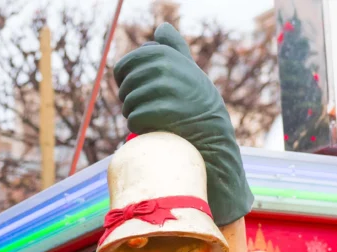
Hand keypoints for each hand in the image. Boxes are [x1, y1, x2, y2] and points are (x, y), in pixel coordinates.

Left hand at [113, 23, 252, 226]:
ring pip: (127, 104)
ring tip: (158, 118)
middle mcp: (165, 66)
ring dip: (136, 115)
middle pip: (124, 87)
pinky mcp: (162, 110)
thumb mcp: (188, 71)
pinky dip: (141, 128)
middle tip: (151, 108)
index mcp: (165, 54)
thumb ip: (174, 49)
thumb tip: (161, 28)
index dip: (126, 83)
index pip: (124, 66)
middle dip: (131, 100)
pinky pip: (133, 119)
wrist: (212, 137)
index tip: (140, 91)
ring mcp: (164, 87)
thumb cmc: (196, 104)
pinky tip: (158, 128)